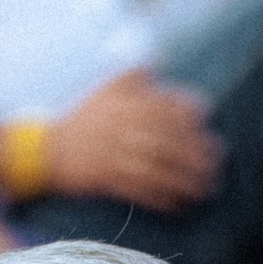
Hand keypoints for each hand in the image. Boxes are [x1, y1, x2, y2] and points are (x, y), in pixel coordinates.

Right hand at [49, 72, 217, 210]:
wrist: (46, 151)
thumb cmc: (81, 119)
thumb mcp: (103, 89)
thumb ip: (132, 74)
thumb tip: (160, 60)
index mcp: (122, 105)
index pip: (162, 106)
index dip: (188, 113)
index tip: (206, 121)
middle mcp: (120, 128)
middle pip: (166, 139)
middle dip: (194, 151)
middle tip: (216, 160)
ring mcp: (113, 155)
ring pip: (157, 167)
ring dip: (184, 179)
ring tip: (205, 186)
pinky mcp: (105, 179)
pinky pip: (139, 190)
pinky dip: (162, 198)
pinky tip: (179, 204)